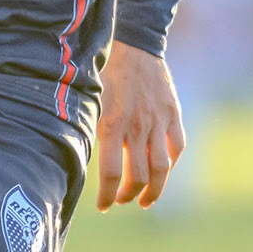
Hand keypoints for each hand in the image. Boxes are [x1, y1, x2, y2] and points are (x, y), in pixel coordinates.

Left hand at [94, 40, 184, 210]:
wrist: (134, 45)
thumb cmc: (104, 73)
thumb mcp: (89, 100)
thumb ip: (88, 128)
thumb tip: (75, 157)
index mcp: (111, 125)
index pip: (112, 174)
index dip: (108, 196)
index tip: (104, 206)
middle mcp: (137, 126)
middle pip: (139, 176)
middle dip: (129, 195)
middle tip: (122, 201)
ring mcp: (158, 121)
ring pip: (162, 168)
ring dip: (155, 190)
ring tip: (146, 200)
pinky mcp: (173, 113)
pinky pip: (177, 147)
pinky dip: (171, 163)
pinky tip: (162, 170)